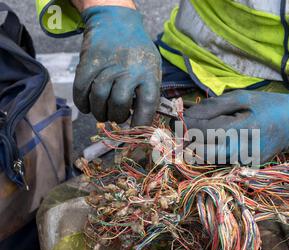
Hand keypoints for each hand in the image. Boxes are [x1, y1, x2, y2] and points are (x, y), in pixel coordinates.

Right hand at [73, 5, 160, 125]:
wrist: (116, 22)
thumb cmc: (138, 53)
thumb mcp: (152, 69)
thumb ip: (148, 93)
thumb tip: (144, 124)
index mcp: (149, 74)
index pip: (147, 105)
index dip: (141, 123)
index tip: (136, 134)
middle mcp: (129, 70)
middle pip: (120, 103)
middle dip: (117, 117)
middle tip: (117, 118)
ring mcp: (107, 65)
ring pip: (100, 98)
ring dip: (100, 112)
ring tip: (103, 114)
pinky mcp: (88, 62)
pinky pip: (81, 89)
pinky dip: (83, 103)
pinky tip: (88, 107)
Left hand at [182, 90, 288, 164]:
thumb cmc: (269, 105)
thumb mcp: (244, 97)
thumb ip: (216, 105)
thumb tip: (191, 113)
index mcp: (246, 128)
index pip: (209, 131)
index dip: (190, 127)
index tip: (178, 119)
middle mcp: (247, 150)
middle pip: (207, 152)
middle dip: (189, 142)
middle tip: (179, 131)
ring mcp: (249, 161)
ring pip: (214, 159)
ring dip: (199, 148)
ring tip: (190, 136)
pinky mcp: (251, 166)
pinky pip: (225, 160)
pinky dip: (214, 151)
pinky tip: (210, 142)